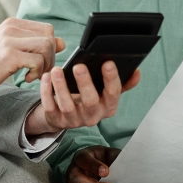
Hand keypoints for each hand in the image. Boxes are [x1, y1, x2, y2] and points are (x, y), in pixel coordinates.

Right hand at [0, 18, 64, 105]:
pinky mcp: (9, 55)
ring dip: (44, 66)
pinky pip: (37, 61)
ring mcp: (10, 40)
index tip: (41, 62)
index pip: (47, 29)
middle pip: (50, 37)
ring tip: (32, 75)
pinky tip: (25, 78)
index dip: (51, 47)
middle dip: (51, 58)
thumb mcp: (11, 48)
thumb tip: (62, 42)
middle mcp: (12, 27)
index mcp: (13, 23)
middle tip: (39, 71)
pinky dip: (36, 73)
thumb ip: (34, 44)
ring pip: (46, 47)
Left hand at [25, 61, 140, 135]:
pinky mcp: (56, 120)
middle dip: (85, 83)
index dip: (111, 79)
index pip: (113, 94)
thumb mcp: (106, 92)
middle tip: (78, 66)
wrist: (67, 116)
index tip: (108, 62)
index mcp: (108, 107)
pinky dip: (47, 92)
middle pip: (90, 102)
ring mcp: (73, 120)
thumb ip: (122, 82)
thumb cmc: (89, 97)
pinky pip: (50, 107)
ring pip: (68, 106)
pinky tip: (46, 77)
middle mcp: (92, 116)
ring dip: (61, 87)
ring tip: (57, 70)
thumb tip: (137, 72)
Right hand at [66, 145, 120, 182]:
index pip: (83, 159)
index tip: (106, 172)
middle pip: (78, 180)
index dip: (93, 166)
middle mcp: (72, 171)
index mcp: (82, 157)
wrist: (99, 169)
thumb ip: (117, 158)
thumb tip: (127, 165)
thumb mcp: (111, 155)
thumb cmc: (105, 161)